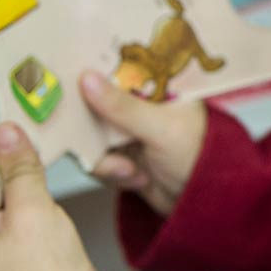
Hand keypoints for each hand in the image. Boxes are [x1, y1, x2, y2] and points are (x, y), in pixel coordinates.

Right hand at [78, 70, 207, 217]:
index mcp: (154, 83)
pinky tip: (136, 178)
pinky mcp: (118, 156)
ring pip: (88, 135)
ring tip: (130, 169)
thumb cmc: (198, 157)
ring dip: (105, 158)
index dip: (91, 68)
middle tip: (96, 138)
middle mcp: (136, 103)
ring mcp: (125, 130)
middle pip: (92, 100)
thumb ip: (122, 106)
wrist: (203, 205)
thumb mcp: (160, 128)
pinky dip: (111, 173)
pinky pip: (94, 160)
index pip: (116, 65)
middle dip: (89, 124)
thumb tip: (87, 79)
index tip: (68, 73)